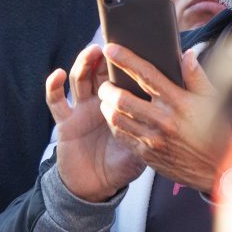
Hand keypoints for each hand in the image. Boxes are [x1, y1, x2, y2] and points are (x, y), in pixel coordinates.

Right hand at [47, 45, 145, 201]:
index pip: (123, 77)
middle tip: (109, 45)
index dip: (125, 61)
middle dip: (103, 57)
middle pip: (99, 73)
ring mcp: (81, 110)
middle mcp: (99, 102)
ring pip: (80, 80)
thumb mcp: (147, 143)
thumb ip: (158, 124)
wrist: (97, 186)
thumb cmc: (124, 164)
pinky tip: (58, 75)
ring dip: (83, 64)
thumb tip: (177, 106)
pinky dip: (54, 86)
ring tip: (91, 53)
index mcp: (120, 105)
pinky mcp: (65, 121)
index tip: (132, 45)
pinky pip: (56, 101)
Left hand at [97, 45, 225, 192]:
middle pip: (122, 98)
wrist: (221, 170)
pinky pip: (121, 136)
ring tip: (107, 100)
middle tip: (105, 84)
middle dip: (107, 88)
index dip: (125, 59)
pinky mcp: (147, 154)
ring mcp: (154, 139)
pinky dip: (113, 124)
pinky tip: (116, 118)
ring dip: (106, 106)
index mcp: (179, 102)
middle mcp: (164, 120)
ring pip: (116, 118)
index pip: (146, 75)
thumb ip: (196, 76)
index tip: (110, 48)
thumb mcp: (213, 100)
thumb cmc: (217, 130)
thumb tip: (187, 54)